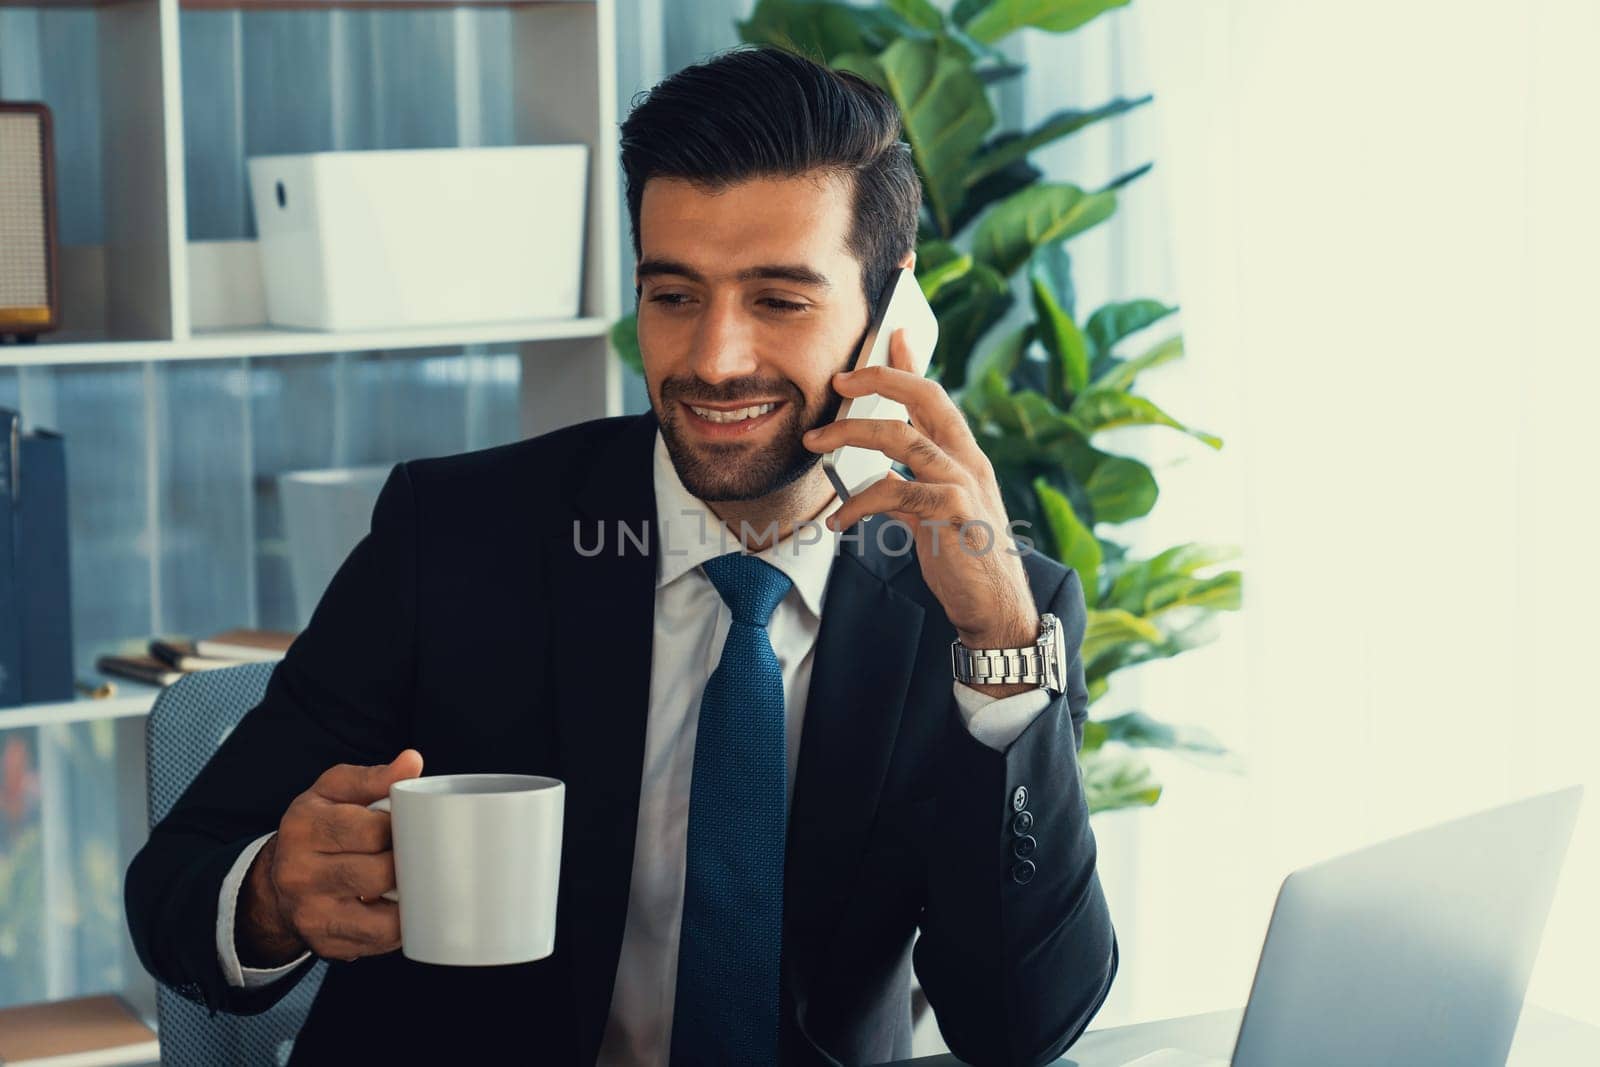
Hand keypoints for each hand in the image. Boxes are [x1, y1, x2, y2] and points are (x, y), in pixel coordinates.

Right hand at [238, 749, 422, 966]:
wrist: (279, 880)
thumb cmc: (320, 826)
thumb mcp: (335, 792)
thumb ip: (374, 776)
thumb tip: (412, 762)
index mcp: (303, 826)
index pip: (370, 830)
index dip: (400, 829)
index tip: (408, 826)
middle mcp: (298, 873)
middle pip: (378, 874)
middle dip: (407, 864)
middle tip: (418, 855)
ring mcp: (309, 914)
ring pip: (382, 917)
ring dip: (408, 900)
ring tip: (414, 882)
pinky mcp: (324, 944)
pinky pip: (378, 942)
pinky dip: (399, 927)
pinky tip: (402, 908)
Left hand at [803, 328, 1039, 688]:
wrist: (996, 608)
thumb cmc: (964, 558)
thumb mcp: (936, 512)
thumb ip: (912, 485)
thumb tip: (881, 472)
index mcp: (964, 456)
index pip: (936, 396)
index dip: (913, 363)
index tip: (892, 335)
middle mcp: (968, 462)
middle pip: (926, 398)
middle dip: (881, 378)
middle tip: (839, 381)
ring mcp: (963, 486)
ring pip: (904, 439)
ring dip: (853, 433)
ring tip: (815, 443)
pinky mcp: (954, 516)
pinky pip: (898, 493)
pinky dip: (860, 503)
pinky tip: (838, 521)